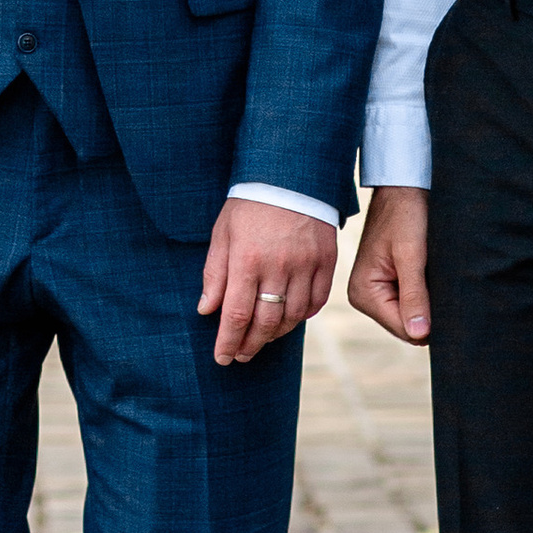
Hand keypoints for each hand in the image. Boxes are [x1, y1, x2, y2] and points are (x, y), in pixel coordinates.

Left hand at [198, 200, 336, 366]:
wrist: (290, 175)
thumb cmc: (249, 205)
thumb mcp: (222, 234)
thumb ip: (215, 274)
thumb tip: (207, 310)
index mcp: (247, 260)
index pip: (237, 314)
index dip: (228, 342)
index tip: (222, 358)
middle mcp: (278, 266)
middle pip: (266, 322)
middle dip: (250, 345)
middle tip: (240, 356)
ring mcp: (306, 265)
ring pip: (293, 316)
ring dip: (276, 334)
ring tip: (262, 339)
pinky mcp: (326, 261)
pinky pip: (317, 301)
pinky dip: (303, 316)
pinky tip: (289, 320)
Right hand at [346, 184, 431, 343]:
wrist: (404, 189)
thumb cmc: (405, 215)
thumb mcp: (411, 255)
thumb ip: (414, 296)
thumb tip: (420, 335)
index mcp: (364, 294)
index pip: (404, 329)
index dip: (429, 320)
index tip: (445, 297)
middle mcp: (366, 298)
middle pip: (408, 327)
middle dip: (428, 311)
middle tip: (438, 280)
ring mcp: (378, 293)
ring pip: (414, 317)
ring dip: (429, 302)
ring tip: (433, 274)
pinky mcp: (391, 285)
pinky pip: (414, 303)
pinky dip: (427, 294)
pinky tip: (430, 274)